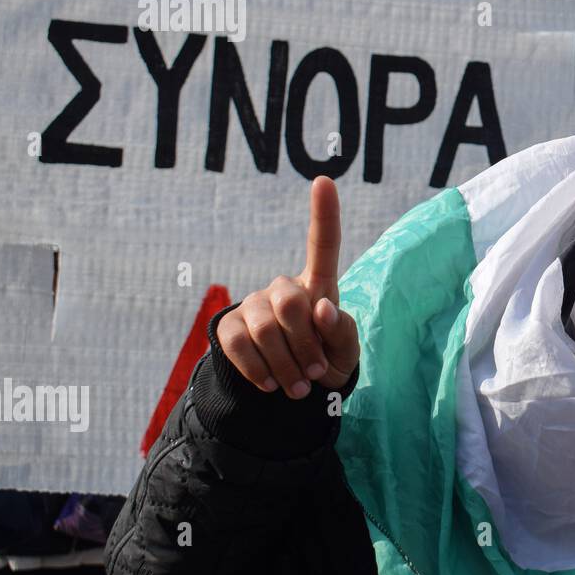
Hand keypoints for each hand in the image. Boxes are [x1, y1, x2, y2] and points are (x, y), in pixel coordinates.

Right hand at [216, 176, 359, 398]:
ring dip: (286, 365)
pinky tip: (271, 384)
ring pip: (265, 329)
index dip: (324, 213)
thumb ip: (343, 332)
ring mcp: (253, 304)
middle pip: (291, 302)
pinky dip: (259, 371)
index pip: (323, 245)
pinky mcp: (229, 326)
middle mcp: (283, 288)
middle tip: (315, 372)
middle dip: (305, 344)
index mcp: (319, 287)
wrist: (289, 394)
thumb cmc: (326, 364)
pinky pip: (239, 345)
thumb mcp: (345, 354)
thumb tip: (322, 308)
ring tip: (299, 387)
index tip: (324, 180)